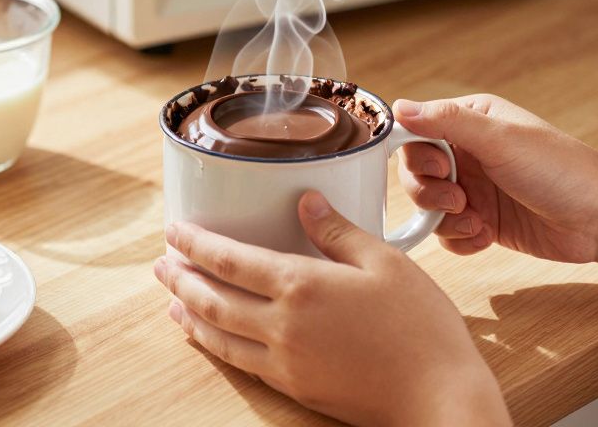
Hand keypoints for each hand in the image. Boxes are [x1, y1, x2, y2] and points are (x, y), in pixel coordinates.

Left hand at [155, 191, 510, 426]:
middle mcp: (282, 325)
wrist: (437, 396)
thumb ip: (338, 231)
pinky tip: (212, 337)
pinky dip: (215, 345)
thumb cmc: (421, 327)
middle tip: (160, 263)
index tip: (174, 230)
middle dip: (180, 278)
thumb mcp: (386, 262)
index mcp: (301, 285)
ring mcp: (285, 362)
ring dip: (189, 313)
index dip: (194, 243)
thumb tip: (306, 201)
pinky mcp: (295, 388)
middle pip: (211, 299)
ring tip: (173, 298)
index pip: (229, 260)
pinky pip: (240, 362)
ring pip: (218, 336)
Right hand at [394, 95, 597, 263]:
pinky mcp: (482, 221)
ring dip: (445, 219)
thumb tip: (399, 106)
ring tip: (475, 220)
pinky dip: (459, 239)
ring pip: (428, 206)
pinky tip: (485, 236)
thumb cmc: (561, 170)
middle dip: (429, 191)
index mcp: (472, 121)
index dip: (417, 153)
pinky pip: (447, 233)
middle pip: (415, 171)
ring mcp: (475, 188)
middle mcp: (469, 152)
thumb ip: (447, 121)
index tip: (440, 168)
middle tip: (458, 199)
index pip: (417, 130)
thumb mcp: (500, 139)